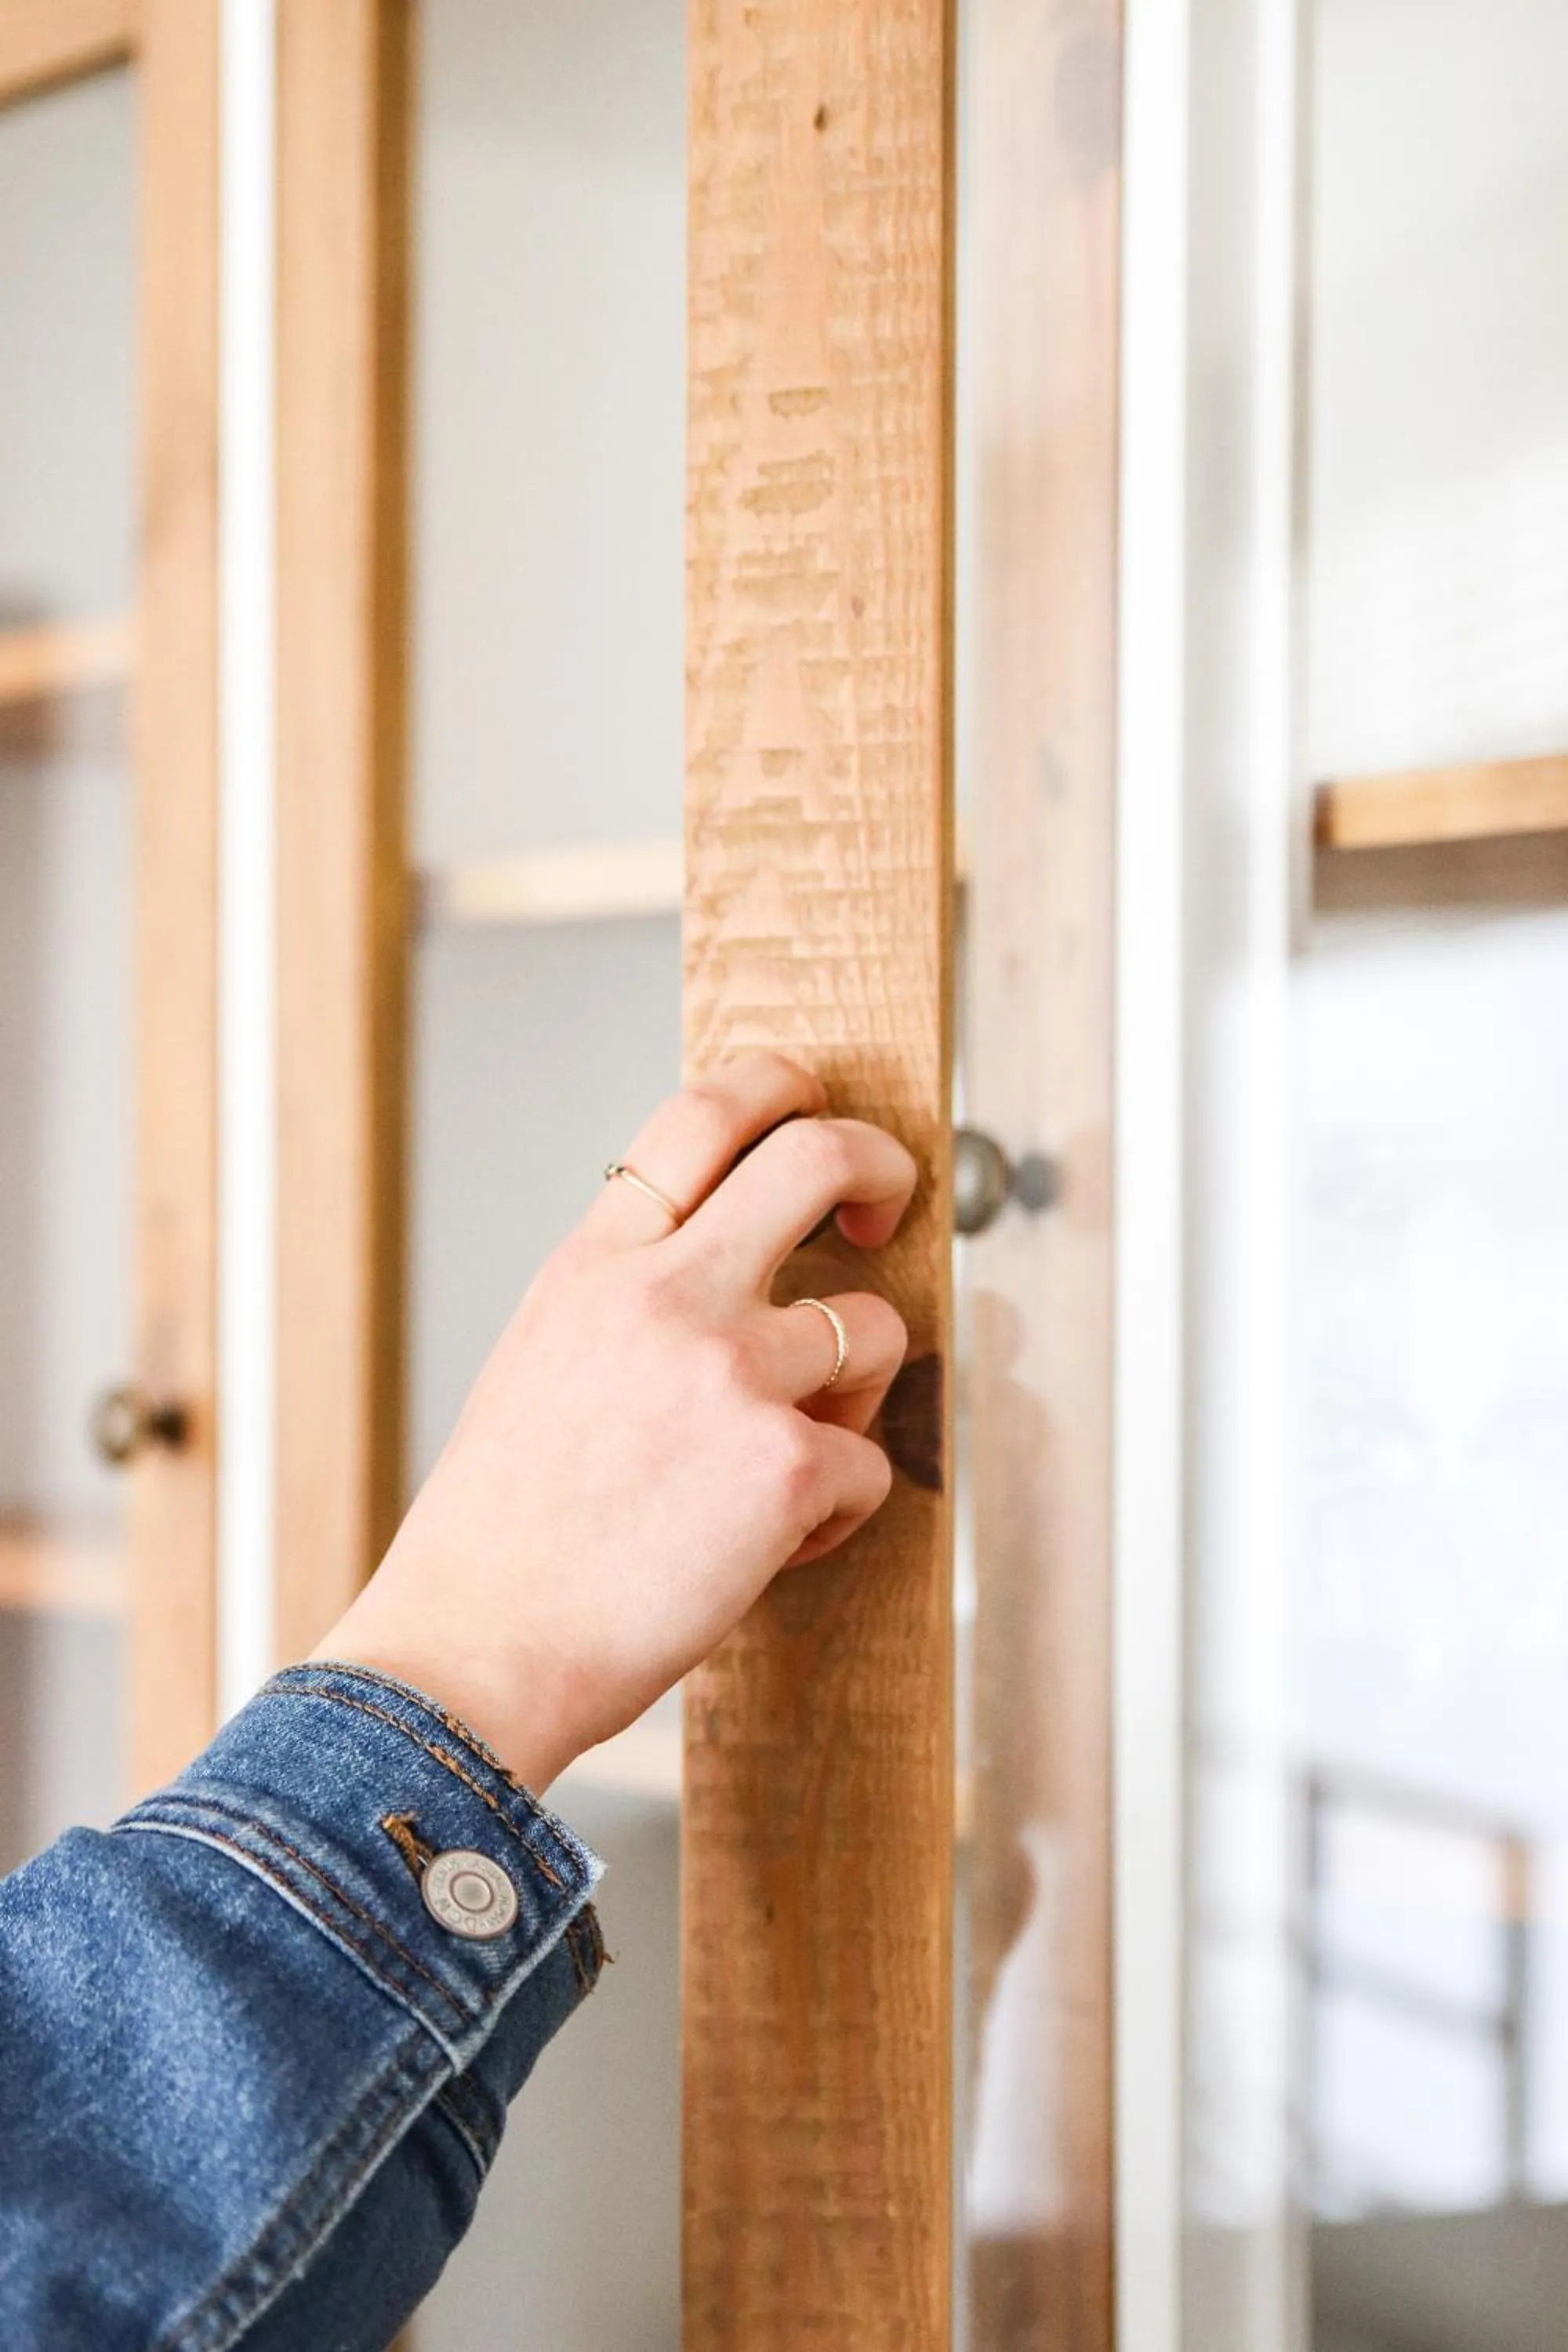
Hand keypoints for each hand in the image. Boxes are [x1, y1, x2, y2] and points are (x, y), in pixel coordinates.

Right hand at [310, 1051, 915, 1788]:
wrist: (473, 1653)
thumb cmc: (499, 1536)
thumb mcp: (541, 1362)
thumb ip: (627, 1298)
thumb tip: (725, 1270)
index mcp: (595, 1264)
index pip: (704, 1112)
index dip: (783, 1084)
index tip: (815, 1110)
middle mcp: (665, 1293)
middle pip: (819, 1154)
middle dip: (882, 1168)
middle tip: (884, 1213)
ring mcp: (730, 1371)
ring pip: (874, 1326)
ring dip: (857, 1393)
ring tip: (791, 1456)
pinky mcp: (786, 1462)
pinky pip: (870, 1463)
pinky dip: (838, 1511)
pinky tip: (771, 1547)